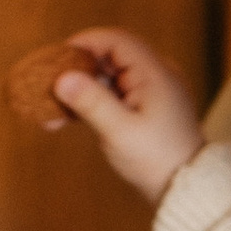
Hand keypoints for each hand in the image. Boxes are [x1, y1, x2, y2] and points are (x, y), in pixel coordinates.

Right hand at [6, 26, 203, 204]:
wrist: (184, 189)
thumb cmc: (157, 160)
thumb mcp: (120, 132)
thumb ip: (92, 102)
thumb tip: (62, 78)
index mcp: (155, 73)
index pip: (117, 40)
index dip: (85, 42)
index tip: (56, 57)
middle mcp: (155, 76)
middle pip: (109, 57)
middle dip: (76, 70)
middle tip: (46, 87)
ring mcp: (150, 92)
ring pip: (107, 78)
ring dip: (79, 90)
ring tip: (50, 111)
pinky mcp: (143, 108)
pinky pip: (112, 95)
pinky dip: (90, 103)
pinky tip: (64, 119)